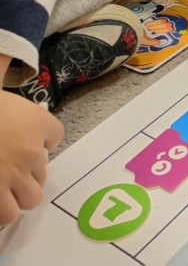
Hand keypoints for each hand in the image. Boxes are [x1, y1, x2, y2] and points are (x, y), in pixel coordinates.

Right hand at [0, 91, 63, 226]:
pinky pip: (6, 214)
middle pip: (44, 174)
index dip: (40, 141)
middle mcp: (31, 150)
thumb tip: (24, 131)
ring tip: (2, 188)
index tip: (24, 142)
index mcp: (36, 121)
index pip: (55, 135)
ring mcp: (13, 175)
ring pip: (30, 199)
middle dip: (29, 174)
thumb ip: (17, 114)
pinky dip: (0, 210)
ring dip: (18, 196)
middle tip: (11, 170)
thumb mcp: (4, 101)